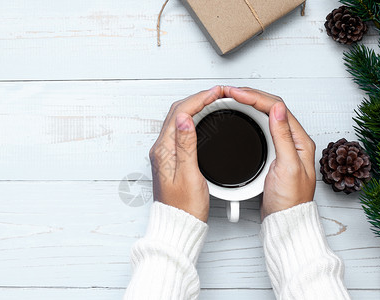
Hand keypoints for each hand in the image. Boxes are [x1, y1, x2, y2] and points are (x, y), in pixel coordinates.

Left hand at [149, 86, 223, 221]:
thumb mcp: (189, 176)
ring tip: (213, 101)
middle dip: (197, 98)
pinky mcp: (172, 159)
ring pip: (179, 120)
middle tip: (217, 93)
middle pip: (177, 112)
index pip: (180, 113)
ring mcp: (166, 154)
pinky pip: (181, 130)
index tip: (216, 93)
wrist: (179, 225)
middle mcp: (161, 150)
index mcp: (164, 151)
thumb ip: (186, 146)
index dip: (199, 99)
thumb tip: (185, 119)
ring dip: (195, 106)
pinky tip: (203, 119)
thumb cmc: (184, 208)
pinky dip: (193, 119)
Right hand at [223, 87, 315, 219]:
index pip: (277, 108)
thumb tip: (277, 109)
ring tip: (232, 98)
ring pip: (265, 115)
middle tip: (229, 91)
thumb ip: (283, 137)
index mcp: (299, 141)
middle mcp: (293, 140)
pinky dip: (249, 117)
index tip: (236, 93)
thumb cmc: (289, 201)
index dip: (255, 97)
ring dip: (249, 104)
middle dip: (250, 96)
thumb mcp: (287, 167)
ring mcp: (283, 146)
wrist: (285, 220)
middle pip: (271, 107)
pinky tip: (241, 115)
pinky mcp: (273, 153)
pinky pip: (261, 127)